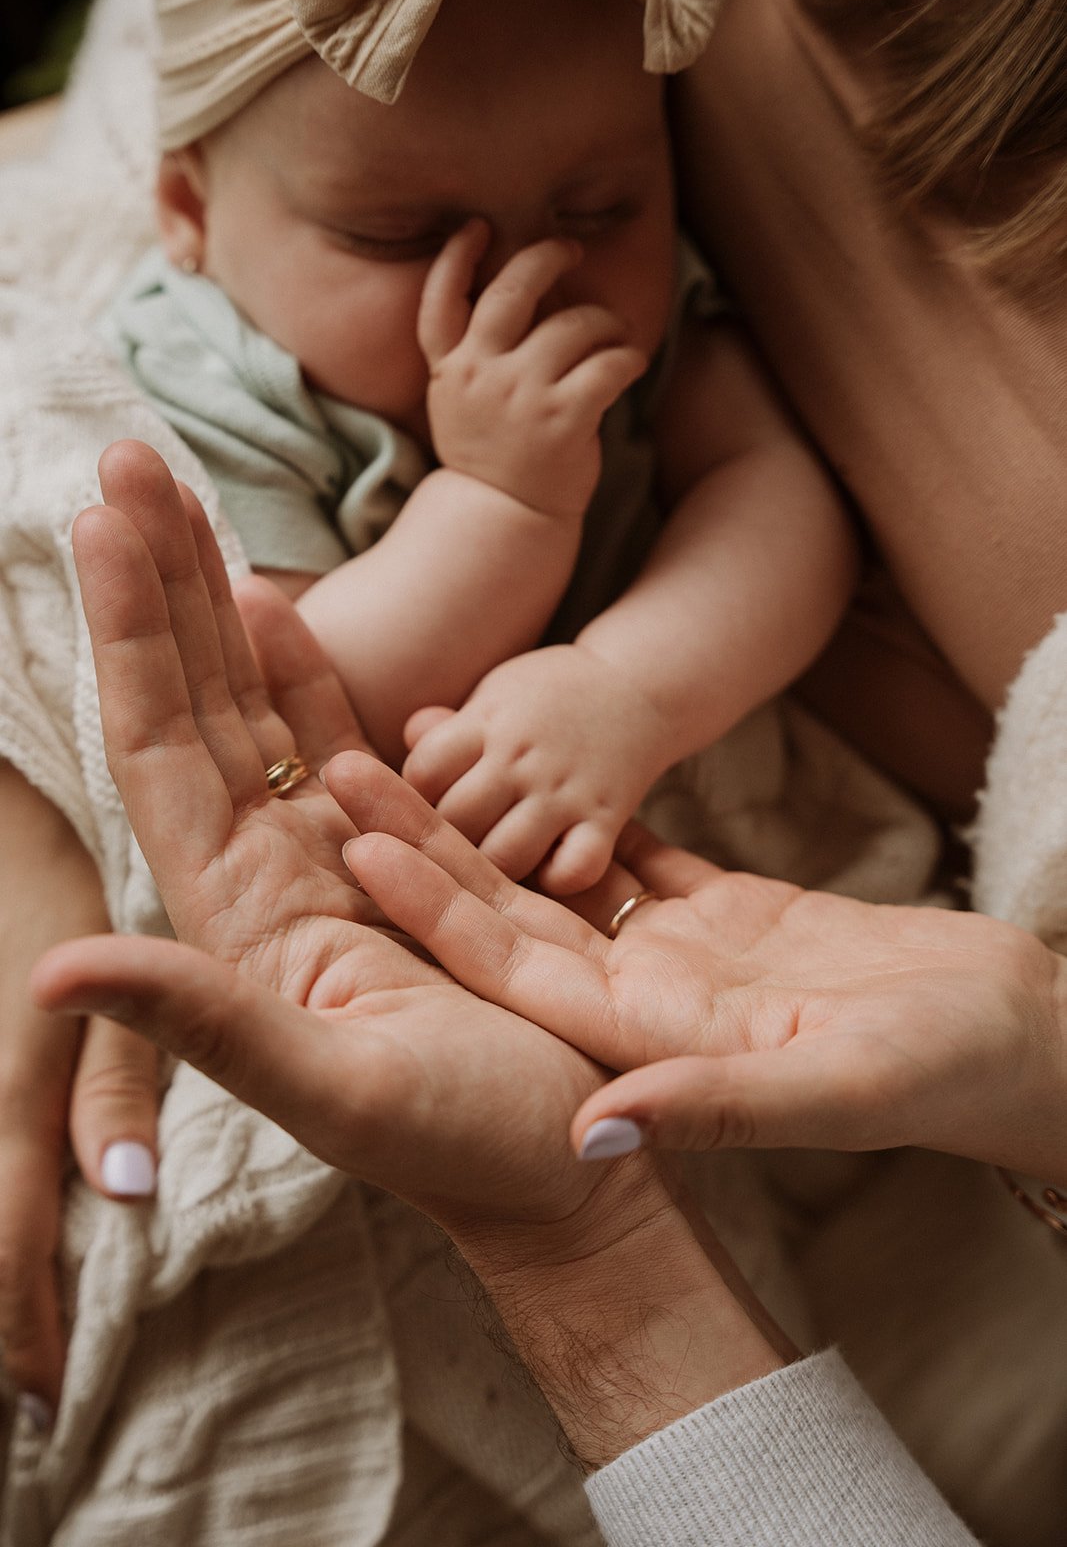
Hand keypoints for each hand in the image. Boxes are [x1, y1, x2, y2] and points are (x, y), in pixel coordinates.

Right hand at [0, 761, 157, 1424]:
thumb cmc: (44, 889)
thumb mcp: (100, 977)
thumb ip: (111, 1090)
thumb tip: (126, 1196)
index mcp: (11, 1100)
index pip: (13, 1249)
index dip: (23, 1335)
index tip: (44, 1408)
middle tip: (17, 1403)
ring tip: (8, 1340)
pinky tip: (5, 1225)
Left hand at [28, 443, 619, 1228]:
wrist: (567, 1166)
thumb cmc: (470, 1141)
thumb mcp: (338, 1090)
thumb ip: (204, 1027)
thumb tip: (51, 976)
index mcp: (234, 921)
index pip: (160, 747)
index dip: (131, 631)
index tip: (104, 521)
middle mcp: (261, 879)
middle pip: (190, 704)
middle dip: (159, 584)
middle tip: (127, 461)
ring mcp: (323, 861)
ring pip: (251, 711)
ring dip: (213, 608)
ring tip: (182, 504)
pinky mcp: (388, 859)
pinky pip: (330, 746)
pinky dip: (300, 671)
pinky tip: (273, 602)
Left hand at [336, 763, 1066, 1185]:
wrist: (1019, 1041)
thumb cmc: (947, 1073)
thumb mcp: (839, 1090)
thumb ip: (717, 1108)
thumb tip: (590, 1136)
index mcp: (649, 1037)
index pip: (509, 966)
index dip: (429, 907)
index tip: (354, 841)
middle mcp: (645, 997)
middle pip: (509, 912)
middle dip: (426, 842)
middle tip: (339, 766)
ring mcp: (683, 956)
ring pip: (557, 875)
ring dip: (485, 816)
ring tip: (416, 744)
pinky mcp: (729, 916)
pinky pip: (631, 855)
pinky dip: (578, 810)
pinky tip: (526, 759)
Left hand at [403, 645, 675, 892]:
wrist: (637, 684)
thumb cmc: (546, 697)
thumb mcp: (490, 693)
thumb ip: (445, 732)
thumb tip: (389, 754)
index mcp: (487, 722)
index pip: (422, 771)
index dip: (407, 799)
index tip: (419, 812)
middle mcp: (522, 758)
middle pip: (456, 819)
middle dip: (438, 846)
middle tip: (440, 859)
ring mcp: (565, 790)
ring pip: (507, 855)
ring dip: (490, 873)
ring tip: (485, 877)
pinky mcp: (607, 818)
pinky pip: (578, 867)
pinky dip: (558, 881)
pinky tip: (545, 875)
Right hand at [419, 222, 646, 515]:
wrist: (505, 518)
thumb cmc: (493, 457)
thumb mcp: (459, 404)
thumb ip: (475, 356)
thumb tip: (524, 296)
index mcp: (450, 369)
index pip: (439, 301)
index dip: (455, 257)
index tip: (475, 226)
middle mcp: (480, 375)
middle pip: (512, 290)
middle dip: (546, 258)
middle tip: (570, 251)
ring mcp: (521, 396)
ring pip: (575, 324)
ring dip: (605, 322)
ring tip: (613, 336)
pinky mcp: (563, 419)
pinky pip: (608, 364)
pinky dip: (628, 357)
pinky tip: (630, 364)